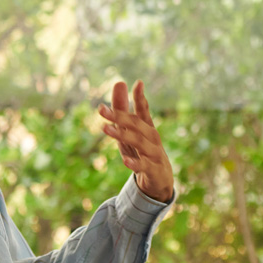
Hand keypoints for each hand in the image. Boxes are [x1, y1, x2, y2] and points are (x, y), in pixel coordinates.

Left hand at [99, 80, 173, 202]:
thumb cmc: (143, 151)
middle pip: (136, 124)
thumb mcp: (130, 131)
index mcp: (147, 127)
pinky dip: (135, 163)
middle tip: (101, 109)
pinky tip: (124, 160)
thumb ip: (123, 108)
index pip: (143, 110)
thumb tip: (120, 82)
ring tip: (105, 129)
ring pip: (139, 142)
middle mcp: (152, 138)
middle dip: (119, 116)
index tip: (138, 83)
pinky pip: (143, 166)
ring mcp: (154, 154)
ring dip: (122, 135)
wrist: (161, 180)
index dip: (140, 98)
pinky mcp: (153, 170)